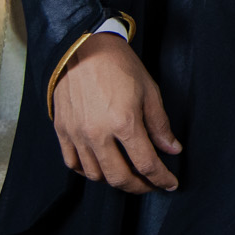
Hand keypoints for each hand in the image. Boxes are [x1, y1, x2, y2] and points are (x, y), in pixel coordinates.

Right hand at [51, 33, 180, 193]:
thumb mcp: (149, 90)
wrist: (83, 48)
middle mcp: (98, 134)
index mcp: (124, 122)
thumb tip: (172, 149)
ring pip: (96, 175)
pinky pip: (73, 164)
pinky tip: (101, 167)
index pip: (146, 163)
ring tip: (129, 175)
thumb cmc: (119, 65)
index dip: (161, 177)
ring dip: (115, 180)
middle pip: (119, 177)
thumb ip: (160, 124)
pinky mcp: (62, 132)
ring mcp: (77, 135)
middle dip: (140, 186)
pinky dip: (89, 172)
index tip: (170, 183)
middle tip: (152, 185)